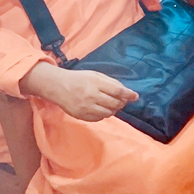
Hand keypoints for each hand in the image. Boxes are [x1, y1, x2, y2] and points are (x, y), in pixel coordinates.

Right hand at [21, 63, 138, 121]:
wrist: (58, 87)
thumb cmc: (80, 79)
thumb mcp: (96, 75)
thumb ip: (111, 83)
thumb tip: (127, 92)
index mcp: (96, 83)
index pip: (118, 91)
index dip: (128, 94)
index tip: (135, 96)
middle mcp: (91, 96)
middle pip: (115, 103)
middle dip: (121, 102)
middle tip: (121, 100)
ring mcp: (86, 107)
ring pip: (109, 112)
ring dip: (113, 109)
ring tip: (110, 103)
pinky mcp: (81, 116)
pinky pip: (99, 118)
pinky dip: (104, 114)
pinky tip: (100, 108)